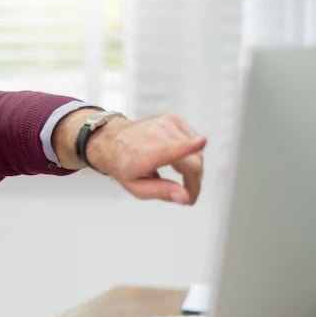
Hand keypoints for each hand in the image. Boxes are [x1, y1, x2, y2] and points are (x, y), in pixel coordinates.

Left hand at [87, 114, 205, 204]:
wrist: (113, 142)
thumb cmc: (124, 165)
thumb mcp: (137, 188)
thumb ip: (162, 192)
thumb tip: (185, 197)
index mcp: (144, 153)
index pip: (169, 150)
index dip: (188, 147)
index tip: (201, 142)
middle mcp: (155, 134)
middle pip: (193, 160)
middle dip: (194, 180)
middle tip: (187, 194)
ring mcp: (166, 124)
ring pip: (197, 151)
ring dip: (193, 168)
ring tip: (179, 178)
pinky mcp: (174, 119)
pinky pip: (194, 140)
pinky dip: (191, 153)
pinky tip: (178, 160)